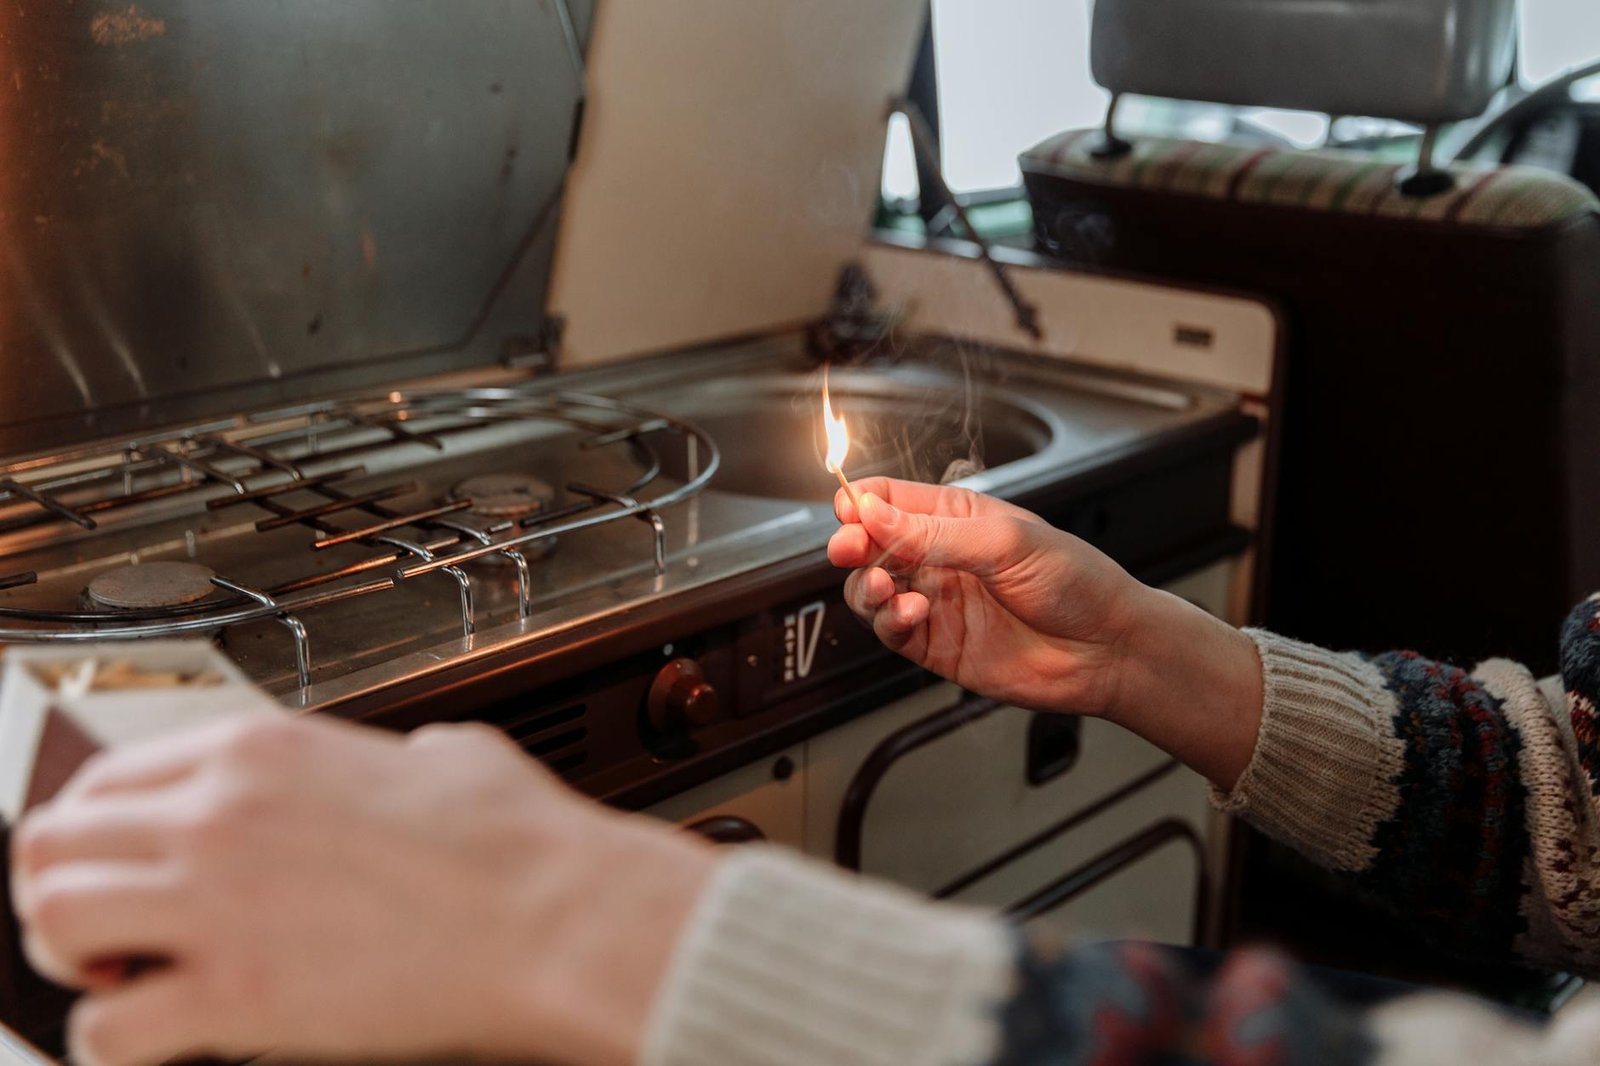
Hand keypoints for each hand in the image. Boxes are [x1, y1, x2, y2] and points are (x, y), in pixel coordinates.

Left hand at [11, 716, 717, 1065]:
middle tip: (107, 927)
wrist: (551, 915)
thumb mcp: (446, 752)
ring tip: (125, 977)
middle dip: (64, 887)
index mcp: (263, 750)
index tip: (119, 861)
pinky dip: (115, 1039)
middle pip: (51, 839)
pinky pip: (107, 1029)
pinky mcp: (235, 995)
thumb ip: (392, 754)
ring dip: (73, 956)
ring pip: (53, 918)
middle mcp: (220, 814)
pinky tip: (161, 1035)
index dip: (99, 828)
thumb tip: (409, 763)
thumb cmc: (513, 842)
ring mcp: (219, 902)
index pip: (106, 773)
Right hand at [827, 478, 1262, 786]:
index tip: (849, 510)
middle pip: (870, 545)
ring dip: (865, 586)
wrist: (1108, 649)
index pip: (890, 500)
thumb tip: (873, 514)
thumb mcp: (1004, 542)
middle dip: (852, 544)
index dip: (863, 502)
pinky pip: (891, 632)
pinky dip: (889, 621)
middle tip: (849, 548)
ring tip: (883, 586)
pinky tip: (913, 613)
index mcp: (956, 518)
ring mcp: (935, 602)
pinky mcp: (935, 646)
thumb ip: (933, 533)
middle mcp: (939, 557)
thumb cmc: (1076, 582)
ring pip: (870, 590)